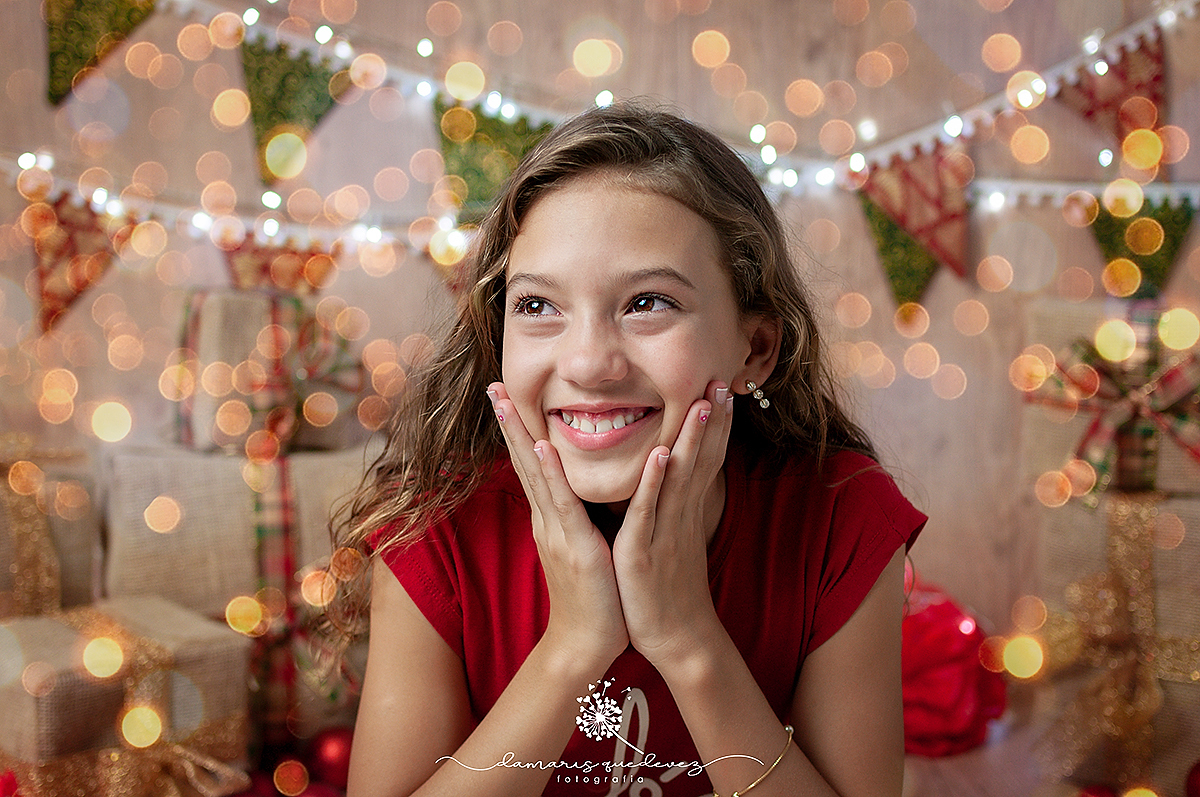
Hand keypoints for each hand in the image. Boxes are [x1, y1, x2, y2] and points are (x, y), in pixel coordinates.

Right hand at [487, 383, 628, 670]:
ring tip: (508, 402)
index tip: (505, 394)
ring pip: (539, 476)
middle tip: (491, 384)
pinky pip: (568, 505)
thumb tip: (579, 491)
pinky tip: (546, 448)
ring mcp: (558, 534)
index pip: (530, 465)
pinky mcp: (577, 549)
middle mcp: (547, 521)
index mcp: (551, 520)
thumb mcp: (581, 547)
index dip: (516, 429)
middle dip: (508, 423)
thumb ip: (576, 518)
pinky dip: (556, 474)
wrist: (588, 646)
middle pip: (523, 463)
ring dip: (523, 436)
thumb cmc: (594, 596)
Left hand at [612, 381, 732, 668]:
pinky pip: (650, 514)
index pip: (706, 458)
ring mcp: (665, 534)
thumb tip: (676, 478)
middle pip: (703, 459)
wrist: (676, 641)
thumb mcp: (675, 541)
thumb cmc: (668, 590)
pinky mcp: (645, 553)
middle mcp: (681, 517)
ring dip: (695, 440)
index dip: (717, 424)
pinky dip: (655, 484)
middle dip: (715, 420)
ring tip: (706, 402)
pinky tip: (663, 455)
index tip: (724, 386)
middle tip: (725, 379)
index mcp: (685, 512)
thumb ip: (676, 507)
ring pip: (683, 478)